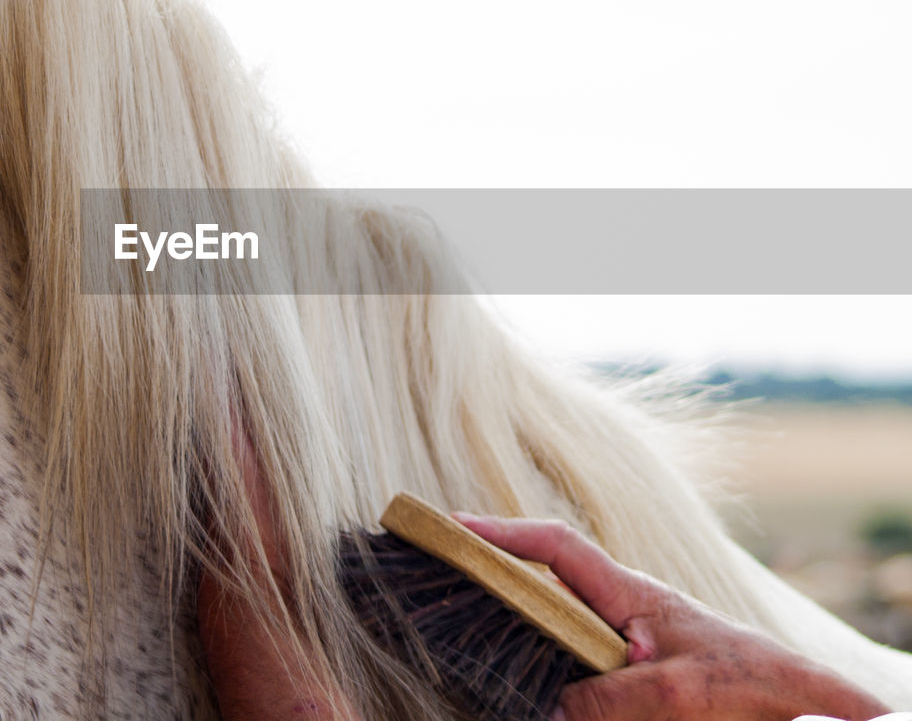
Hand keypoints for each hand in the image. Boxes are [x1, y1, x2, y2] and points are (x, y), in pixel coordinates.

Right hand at [452, 513, 891, 720]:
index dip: (503, 532)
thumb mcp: (680, 690)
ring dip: (508, 624)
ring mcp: (618, 638)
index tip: (453, 527)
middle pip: (541, 578)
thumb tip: (548, 708)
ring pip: (550, 624)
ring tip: (456, 625)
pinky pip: (567, 660)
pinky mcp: (624, 672)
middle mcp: (617, 606)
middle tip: (436, 571)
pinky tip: (511, 682)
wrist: (794, 700)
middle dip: (490, 568)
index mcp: (629, 590)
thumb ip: (614, 696)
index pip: (556, 546)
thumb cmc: (748, 680)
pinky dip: (536, 664)